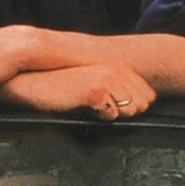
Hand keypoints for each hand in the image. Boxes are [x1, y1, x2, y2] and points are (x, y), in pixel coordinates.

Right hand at [3, 60, 155, 118]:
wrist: (36, 83)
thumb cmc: (63, 89)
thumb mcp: (94, 86)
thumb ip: (118, 92)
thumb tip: (139, 109)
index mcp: (119, 68)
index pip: (148, 96)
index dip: (135, 108)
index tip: (115, 107)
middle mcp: (116, 71)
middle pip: (141, 106)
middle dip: (125, 113)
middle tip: (100, 107)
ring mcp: (107, 79)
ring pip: (128, 111)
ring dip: (111, 115)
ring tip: (90, 106)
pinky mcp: (96, 90)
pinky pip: (111, 115)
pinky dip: (99, 117)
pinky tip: (82, 106)